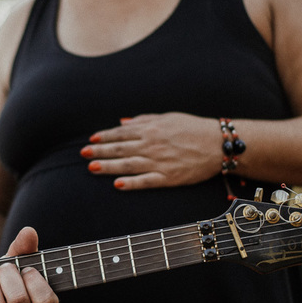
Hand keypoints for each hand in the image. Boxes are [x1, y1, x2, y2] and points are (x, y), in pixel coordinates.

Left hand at [83, 112, 222, 189]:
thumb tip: (122, 123)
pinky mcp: (168, 177)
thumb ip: (144, 120)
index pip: (121, 133)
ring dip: (108, 166)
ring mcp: (159, 162)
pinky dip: (131, 183)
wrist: (218, 144)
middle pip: (120, 148)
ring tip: (91, 168)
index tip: (91, 140)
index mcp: (151, 129)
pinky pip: (146, 181)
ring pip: (127, 164)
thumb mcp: (168, 118)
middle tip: (83, 154)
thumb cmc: (193, 128)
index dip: (104, 137)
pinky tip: (117, 184)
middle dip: (99, 151)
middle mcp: (152, 145)